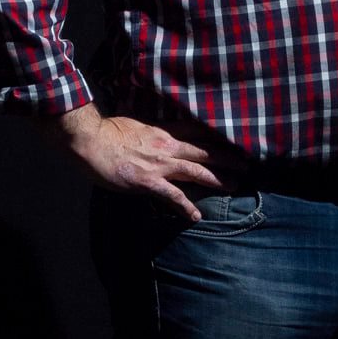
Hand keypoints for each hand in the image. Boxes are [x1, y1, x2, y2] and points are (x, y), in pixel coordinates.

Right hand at [41, 103, 223, 219]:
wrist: (90, 141)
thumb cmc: (108, 131)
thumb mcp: (136, 123)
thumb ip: (152, 131)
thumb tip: (158, 135)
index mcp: (164, 131)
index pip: (199, 132)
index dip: (218, 138)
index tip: (235, 142)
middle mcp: (167, 146)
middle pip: (205, 151)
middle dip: (228, 159)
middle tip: (246, 166)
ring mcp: (160, 165)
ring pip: (197, 171)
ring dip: (217, 179)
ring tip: (234, 186)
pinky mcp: (148, 182)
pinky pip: (172, 196)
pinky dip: (185, 206)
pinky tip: (195, 216)